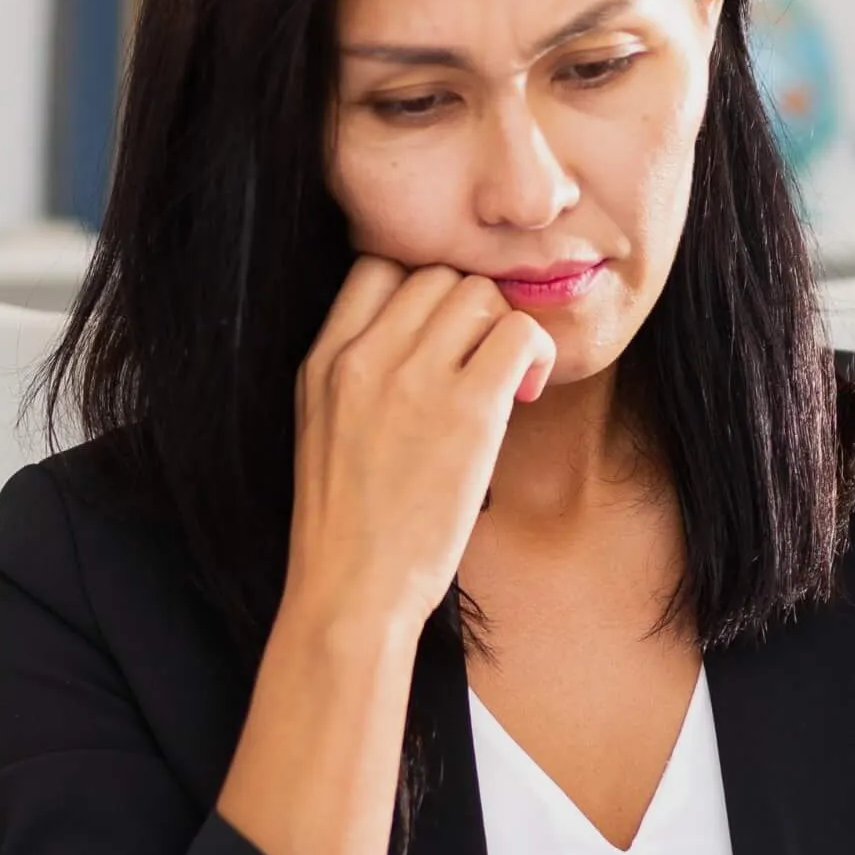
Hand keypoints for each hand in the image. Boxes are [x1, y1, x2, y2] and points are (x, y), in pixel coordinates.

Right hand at [284, 258, 559, 632]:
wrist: (350, 590)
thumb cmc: (345, 526)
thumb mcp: (320, 428)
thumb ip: (356, 373)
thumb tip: (420, 335)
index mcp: (322, 359)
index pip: (377, 264)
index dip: (420, 288)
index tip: (440, 332)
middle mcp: (364, 356)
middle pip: (436, 273)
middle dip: (468, 308)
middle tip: (481, 360)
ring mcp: (414, 379)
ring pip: (479, 293)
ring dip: (503, 327)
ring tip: (506, 379)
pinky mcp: (468, 410)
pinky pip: (519, 333)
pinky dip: (534, 352)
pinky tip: (526, 392)